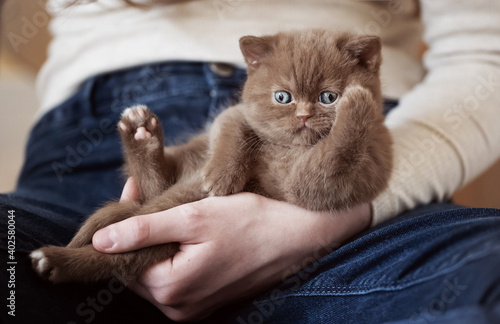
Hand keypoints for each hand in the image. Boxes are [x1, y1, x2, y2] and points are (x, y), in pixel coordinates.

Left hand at [93, 179, 371, 320]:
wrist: (296, 235)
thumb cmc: (249, 222)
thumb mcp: (193, 217)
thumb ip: (144, 230)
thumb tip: (100, 241)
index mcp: (171, 288)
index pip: (124, 258)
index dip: (123, 225)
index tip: (133, 190)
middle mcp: (179, 307)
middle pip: (139, 268)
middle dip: (139, 232)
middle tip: (148, 194)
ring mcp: (194, 307)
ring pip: (157, 272)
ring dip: (157, 242)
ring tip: (169, 209)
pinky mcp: (207, 299)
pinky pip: (177, 277)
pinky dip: (174, 253)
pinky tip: (185, 230)